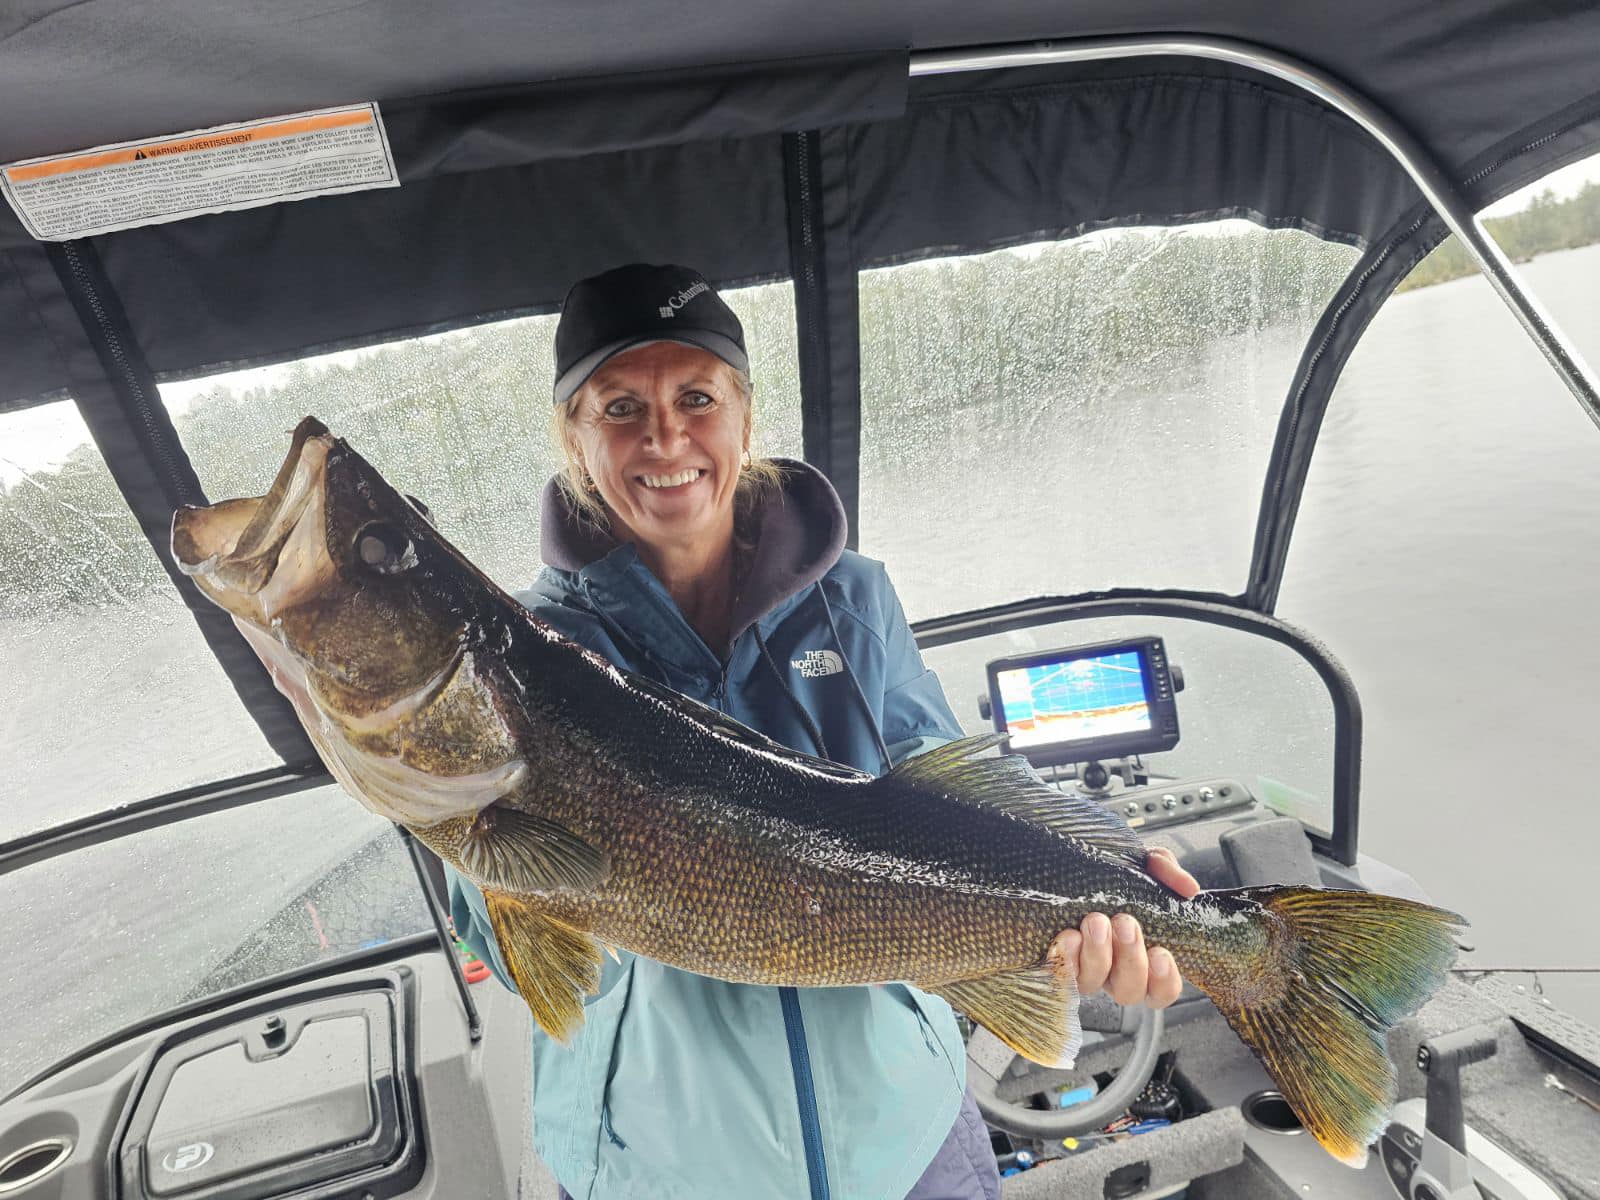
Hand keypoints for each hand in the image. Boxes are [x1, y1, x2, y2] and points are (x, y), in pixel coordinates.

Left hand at [1046, 847, 1200, 1009]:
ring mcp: (1081, 970)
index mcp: (1140, 957)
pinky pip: (1059, 974)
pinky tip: (1068, 935)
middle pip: (1129, 991)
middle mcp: (1111, 971)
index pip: (1161, 990)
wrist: (1059, 863)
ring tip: (1096, 920)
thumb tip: (1189, 888)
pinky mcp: (1053, 962)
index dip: (1164, 981)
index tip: (1160, 953)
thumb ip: (1167, 872)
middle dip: (1129, 957)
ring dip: (1097, 954)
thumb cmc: (1109, 873)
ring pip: (1093, 984)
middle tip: (1125, 922)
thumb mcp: (1142, 865)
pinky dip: (1066, 957)